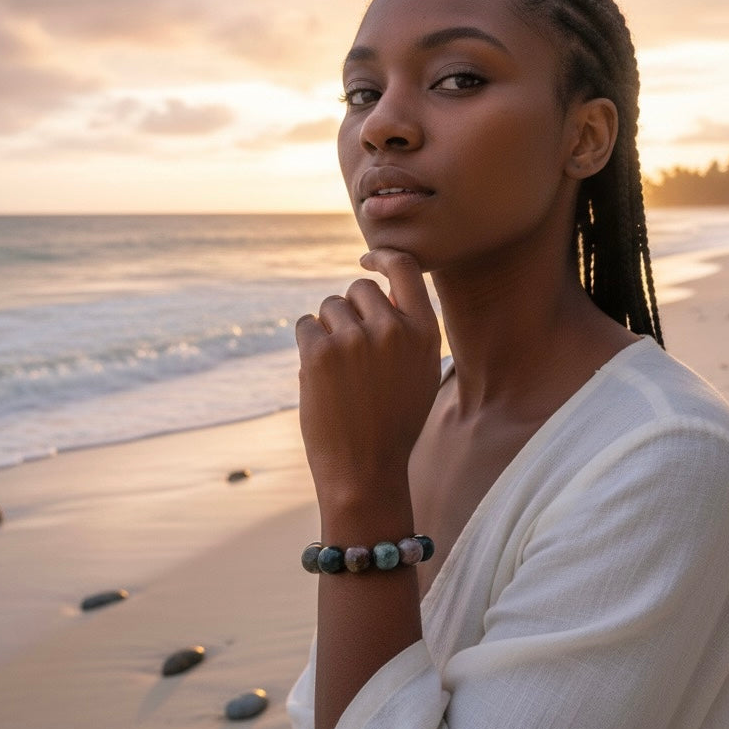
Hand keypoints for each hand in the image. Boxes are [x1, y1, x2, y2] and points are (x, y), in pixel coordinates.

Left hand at [295, 249, 440, 513]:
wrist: (366, 471)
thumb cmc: (392, 424)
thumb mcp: (418, 373)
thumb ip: (408, 330)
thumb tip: (381, 291)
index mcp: (424, 332)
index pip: (405, 268)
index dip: (383, 257)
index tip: (367, 260)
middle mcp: (392, 329)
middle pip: (358, 289)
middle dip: (349, 310)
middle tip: (349, 350)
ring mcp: (355, 339)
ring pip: (329, 307)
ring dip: (327, 330)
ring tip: (338, 372)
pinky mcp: (320, 353)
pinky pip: (304, 325)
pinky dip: (307, 344)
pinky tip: (319, 376)